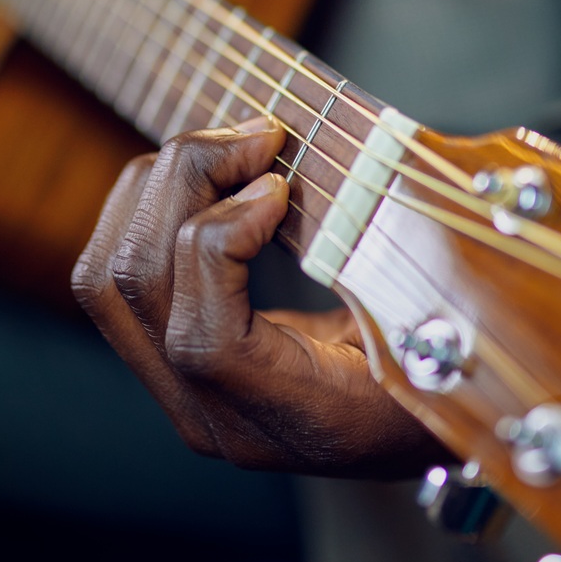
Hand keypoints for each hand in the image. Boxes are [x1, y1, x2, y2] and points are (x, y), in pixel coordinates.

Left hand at [73, 117, 438, 476]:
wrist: (432, 427)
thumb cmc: (454, 366)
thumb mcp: (440, 316)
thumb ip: (391, 259)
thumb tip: (354, 166)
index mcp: (297, 422)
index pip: (204, 343)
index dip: (223, 242)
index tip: (280, 182)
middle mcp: (219, 419)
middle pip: (137, 287)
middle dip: (185, 181)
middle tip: (259, 134)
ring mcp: (183, 395)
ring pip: (105, 278)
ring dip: (156, 188)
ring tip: (231, 146)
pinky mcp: (167, 364)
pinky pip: (117, 280)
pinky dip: (148, 208)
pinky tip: (211, 177)